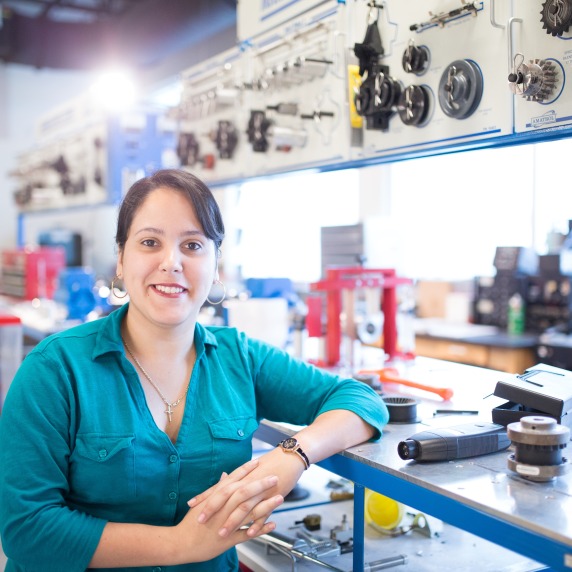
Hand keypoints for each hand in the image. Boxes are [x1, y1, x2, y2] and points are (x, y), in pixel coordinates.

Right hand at [174, 459, 282, 561]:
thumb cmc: (191, 522)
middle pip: (244, 493)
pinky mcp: (229, 539)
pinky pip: (247, 533)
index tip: (258, 462)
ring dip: (266, 504)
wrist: (180, 543)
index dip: (247, 471)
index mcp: (216, 498)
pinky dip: (261, 528)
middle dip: (261, 484)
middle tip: (275, 477)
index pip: (234, 480)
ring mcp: (226, 524)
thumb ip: (217, 488)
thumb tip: (226, 475)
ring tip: (280, 498)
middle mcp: (222, 509)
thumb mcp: (203, 502)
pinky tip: (273, 523)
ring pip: (249, 512)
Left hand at [189, 449, 304, 538]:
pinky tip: (250, 533)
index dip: (206, 496)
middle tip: (201, 520)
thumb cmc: (271, 463)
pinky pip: (264, 512)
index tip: (192, 505)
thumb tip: (223, 478)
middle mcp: (248, 482)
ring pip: (244, 506)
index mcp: (241, 476)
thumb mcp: (252, 470)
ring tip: (222, 533)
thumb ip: (237, 477)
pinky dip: (257, 523)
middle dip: (213, 508)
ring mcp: (261, 490)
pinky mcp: (273, 497)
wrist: (289, 457)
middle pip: (227, 495)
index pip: (219, 487)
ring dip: (233, 521)